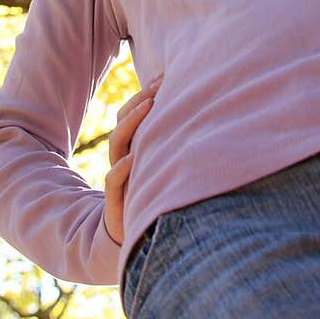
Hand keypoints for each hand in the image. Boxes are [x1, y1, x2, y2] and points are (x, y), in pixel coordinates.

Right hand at [103, 73, 161, 244]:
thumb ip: (177, 147)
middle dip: (140, 100)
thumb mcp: (168, 171)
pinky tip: (132, 161)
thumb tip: (208, 117)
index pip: (133, 113)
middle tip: (160, 84)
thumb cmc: (158, 200)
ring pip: (117, 144)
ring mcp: (119, 178)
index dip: (145, 94)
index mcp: (134, 148)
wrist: (138, 242)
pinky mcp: (117, 202)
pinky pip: (112, 181)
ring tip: (149, 106)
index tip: (165, 76)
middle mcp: (124, 159)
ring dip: (132, 123)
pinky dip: (121, 170)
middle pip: (123, 121)